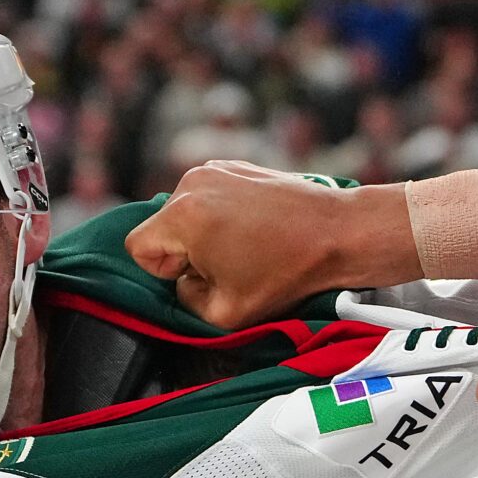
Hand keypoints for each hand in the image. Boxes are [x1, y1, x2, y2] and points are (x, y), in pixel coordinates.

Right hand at [126, 161, 418, 329]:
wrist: (338, 234)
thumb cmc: (286, 274)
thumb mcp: (225, 312)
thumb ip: (185, 300)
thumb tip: (181, 281)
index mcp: (182, 215)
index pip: (138, 247)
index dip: (164, 272)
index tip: (202, 276)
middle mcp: (192, 183)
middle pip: (162, 228)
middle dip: (186, 253)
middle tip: (231, 266)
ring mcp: (215, 169)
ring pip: (186, 213)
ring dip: (205, 235)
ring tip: (247, 249)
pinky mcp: (236, 166)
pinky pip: (209, 198)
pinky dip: (223, 217)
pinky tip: (256, 232)